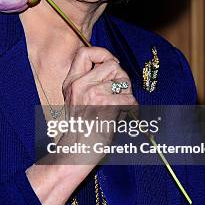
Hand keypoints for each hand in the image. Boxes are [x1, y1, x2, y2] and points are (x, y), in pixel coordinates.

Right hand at [61, 46, 137, 161]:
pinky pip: (129, 99)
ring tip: (121, 107)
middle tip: (120, 93)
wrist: (77, 151)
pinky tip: (126, 115)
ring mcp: (91, 94)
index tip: (112, 64)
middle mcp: (79, 85)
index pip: (85, 52)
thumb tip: (114, 67)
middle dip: (121, 78)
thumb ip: (89, 82)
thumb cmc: (82, 128)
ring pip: (123, 81)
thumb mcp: (77, 100)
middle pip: (112, 65)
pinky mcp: (104, 106)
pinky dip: (132, 108)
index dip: (103, 54)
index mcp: (71, 82)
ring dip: (127, 94)